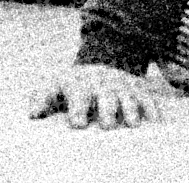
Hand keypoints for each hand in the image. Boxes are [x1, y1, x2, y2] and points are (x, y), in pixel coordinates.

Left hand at [27, 63, 159, 129]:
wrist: (100, 63)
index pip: (79, 94)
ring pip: (128, 95)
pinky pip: (147, 96)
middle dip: (108, 109)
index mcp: (81, 82)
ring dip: (131, 109)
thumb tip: (33, 114)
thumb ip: (41, 97)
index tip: (77, 124)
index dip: (78, 109)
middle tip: (107, 125)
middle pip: (106, 95)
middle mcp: (103, 82)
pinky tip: (155, 120)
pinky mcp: (137, 88)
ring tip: (132, 123)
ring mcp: (122, 84)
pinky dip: (152, 107)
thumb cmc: (72, 84)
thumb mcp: (54, 85)